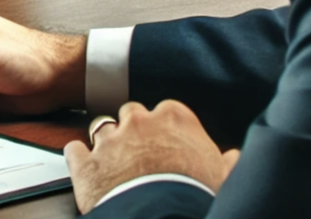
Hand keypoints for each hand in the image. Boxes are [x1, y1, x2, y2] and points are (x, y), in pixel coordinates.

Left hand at [64, 101, 239, 212]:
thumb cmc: (198, 199)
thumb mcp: (226, 180)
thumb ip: (229, 163)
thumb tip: (235, 157)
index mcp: (175, 119)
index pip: (169, 110)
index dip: (169, 127)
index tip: (172, 142)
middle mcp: (139, 122)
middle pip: (132, 113)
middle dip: (136, 130)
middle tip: (145, 154)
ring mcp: (109, 140)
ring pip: (103, 128)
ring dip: (109, 144)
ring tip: (118, 164)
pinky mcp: (86, 163)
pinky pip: (75, 150)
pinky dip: (80, 158)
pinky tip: (88, 169)